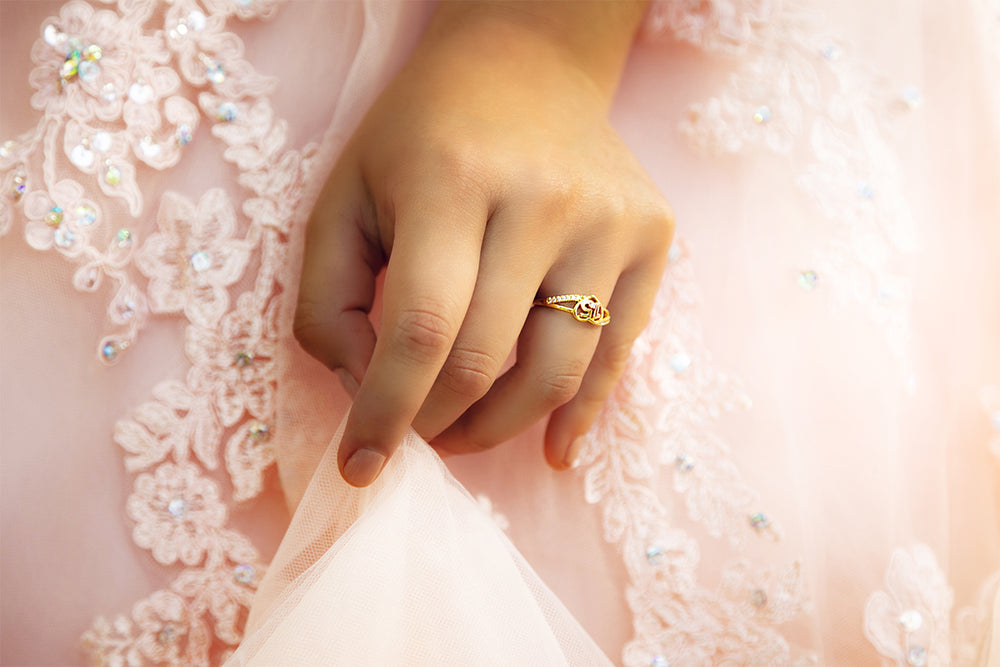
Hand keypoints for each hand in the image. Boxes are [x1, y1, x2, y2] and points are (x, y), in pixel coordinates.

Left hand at [294, 2, 672, 486]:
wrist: (526, 64)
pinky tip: (551, 448)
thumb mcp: (342, 197)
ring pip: (558, 372)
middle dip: (436, 424)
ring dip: (500, 428)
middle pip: (486, 361)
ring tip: (461, 434)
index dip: (385, 413)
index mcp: (453, 179)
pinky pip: (616, 353)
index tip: (359, 467)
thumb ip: (328, 300)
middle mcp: (543, 198)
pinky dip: (579, 414)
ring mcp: (610, 219)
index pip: (422, 329)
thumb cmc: (420, 135)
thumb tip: (364, 391)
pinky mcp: (652, 236)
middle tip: (412, 434)